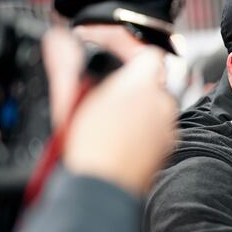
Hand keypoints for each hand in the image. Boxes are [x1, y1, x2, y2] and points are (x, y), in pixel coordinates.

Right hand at [43, 29, 176, 194]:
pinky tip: (125, 138)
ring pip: (157, 106)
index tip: (119, 58)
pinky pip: (160, 128)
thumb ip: (69, 67)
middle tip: (109, 96)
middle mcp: (162, 103)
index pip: (148, 54)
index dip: (131, 53)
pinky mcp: (170, 146)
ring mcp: (169, 126)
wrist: (106, 188)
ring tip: (114, 121)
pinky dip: (146, 129)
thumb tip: (61, 44)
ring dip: (140, 108)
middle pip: (152, 82)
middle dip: (133, 86)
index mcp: (141, 84)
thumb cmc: (91, 149)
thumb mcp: (72, 100)